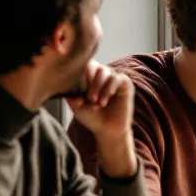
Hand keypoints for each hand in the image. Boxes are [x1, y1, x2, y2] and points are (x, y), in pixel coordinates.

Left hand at [67, 62, 137, 177]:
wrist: (108, 130)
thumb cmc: (92, 117)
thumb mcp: (77, 107)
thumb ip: (71, 96)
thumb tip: (71, 88)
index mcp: (89, 77)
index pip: (84, 65)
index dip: (81, 75)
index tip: (79, 92)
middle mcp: (101, 75)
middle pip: (94, 67)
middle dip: (91, 83)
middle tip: (90, 99)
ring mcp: (113, 78)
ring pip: (105, 71)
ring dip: (99, 87)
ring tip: (98, 103)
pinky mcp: (125, 83)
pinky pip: (117, 78)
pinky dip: (110, 87)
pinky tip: (106, 100)